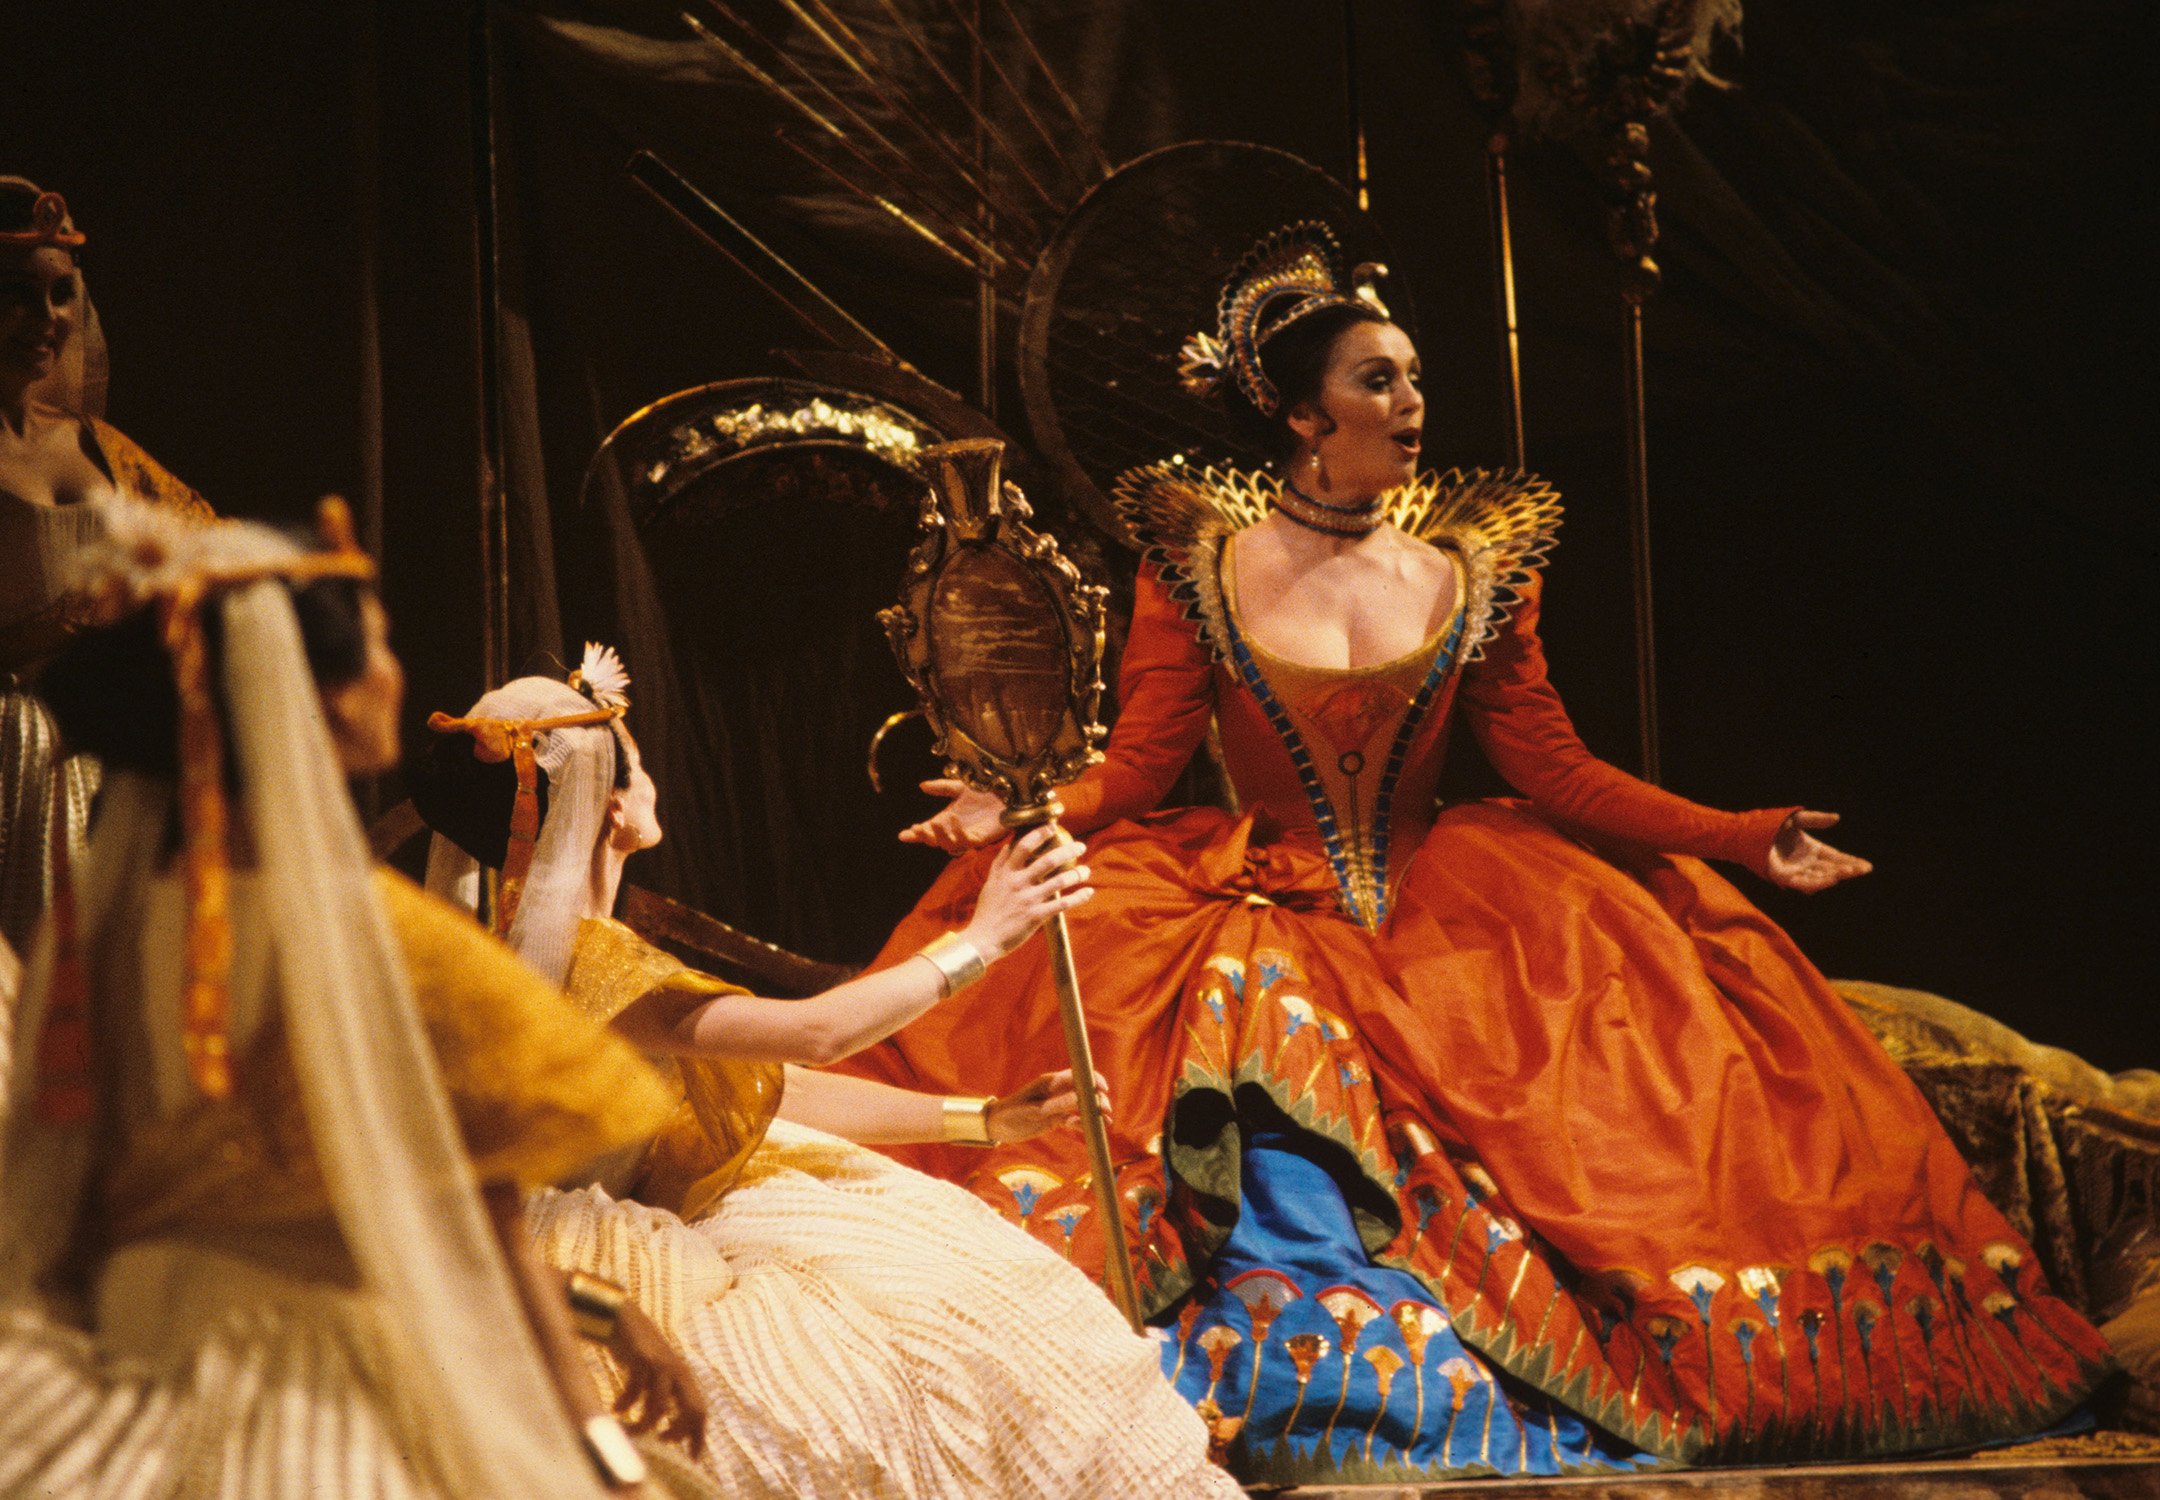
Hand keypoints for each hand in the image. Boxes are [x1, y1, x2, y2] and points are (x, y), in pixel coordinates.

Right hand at [607, 1301, 706, 1458]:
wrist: (622, 1318)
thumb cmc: (639, 1352)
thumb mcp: (658, 1372)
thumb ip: (666, 1394)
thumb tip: (666, 1424)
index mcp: (684, 1377)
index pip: (700, 1411)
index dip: (698, 1436)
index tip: (693, 1457)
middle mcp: (678, 1371)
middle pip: (691, 1409)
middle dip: (678, 1432)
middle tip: (663, 1441)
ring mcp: (661, 1364)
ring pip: (659, 1406)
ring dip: (643, 1424)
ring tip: (631, 1429)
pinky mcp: (641, 1358)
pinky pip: (635, 1391)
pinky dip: (625, 1404)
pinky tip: (617, 1408)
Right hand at [898, 779, 1006, 852]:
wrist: (1007, 792)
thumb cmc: (985, 790)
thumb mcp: (959, 786)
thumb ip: (941, 787)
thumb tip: (922, 786)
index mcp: (948, 820)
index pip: (928, 831)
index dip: (916, 835)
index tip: (903, 835)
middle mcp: (956, 831)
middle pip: (936, 842)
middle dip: (924, 837)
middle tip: (916, 829)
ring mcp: (969, 836)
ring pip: (950, 846)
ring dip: (939, 836)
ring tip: (932, 823)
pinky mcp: (982, 838)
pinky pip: (968, 842)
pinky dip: (958, 833)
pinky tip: (953, 820)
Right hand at [961, 825, 1091, 960]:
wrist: (983, 939)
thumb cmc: (987, 911)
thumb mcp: (990, 884)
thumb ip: (1000, 864)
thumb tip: (1009, 844)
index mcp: (1006, 873)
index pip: (1024, 846)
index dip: (1040, 834)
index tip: (1052, 827)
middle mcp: (1018, 883)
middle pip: (1048, 861)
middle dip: (1068, 850)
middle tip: (1081, 845)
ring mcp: (1028, 900)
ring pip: (1059, 881)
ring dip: (1076, 874)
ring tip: (1086, 870)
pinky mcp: (1036, 916)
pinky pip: (1062, 904)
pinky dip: (1078, 897)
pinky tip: (1088, 892)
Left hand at [988, 1067, 1112, 1143]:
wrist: (997, 1125)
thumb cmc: (1010, 1112)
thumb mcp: (1032, 1110)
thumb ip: (1055, 1105)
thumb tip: (1079, 1098)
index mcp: (1050, 1083)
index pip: (1077, 1076)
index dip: (1092, 1080)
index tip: (1103, 1089)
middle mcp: (1056, 1092)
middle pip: (1084, 1091)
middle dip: (1097, 1099)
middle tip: (1105, 1111)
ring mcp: (1057, 1105)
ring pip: (1081, 1106)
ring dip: (1094, 1113)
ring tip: (1106, 1122)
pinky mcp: (1055, 1119)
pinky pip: (1074, 1119)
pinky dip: (1084, 1123)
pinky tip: (1093, 1130)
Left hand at [1757, 810, 1872, 892]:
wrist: (1746, 831)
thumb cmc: (1770, 824)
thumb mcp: (1797, 819)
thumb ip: (1816, 819)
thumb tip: (1837, 818)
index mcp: (1812, 849)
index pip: (1836, 858)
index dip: (1851, 862)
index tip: (1866, 866)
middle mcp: (1806, 862)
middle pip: (1832, 869)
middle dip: (1848, 870)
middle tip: (1863, 869)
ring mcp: (1796, 870)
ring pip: (1821, 877)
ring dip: (1835, 876)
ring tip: (1849, 872)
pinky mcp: (1784, 877)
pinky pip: (1803, 882)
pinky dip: (1818, 882)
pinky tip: (1831, 880)